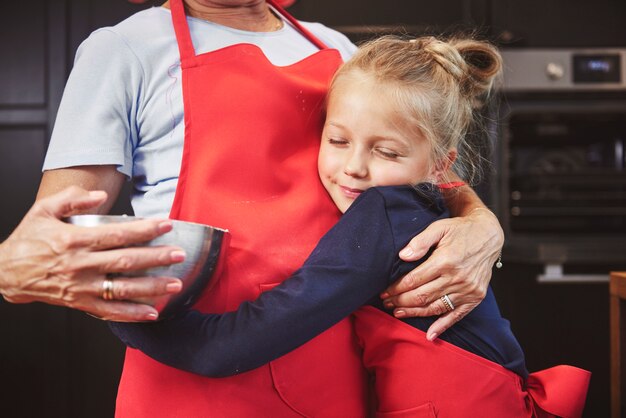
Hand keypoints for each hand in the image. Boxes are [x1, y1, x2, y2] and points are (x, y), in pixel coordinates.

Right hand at [0, 186, 184, 321]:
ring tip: (175, 284)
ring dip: (151, 288)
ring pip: (122, 289)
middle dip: (156, 258)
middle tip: (179, 254)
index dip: (144, 230)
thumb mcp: (44, 210)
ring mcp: (81, 287)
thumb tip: (100, 195)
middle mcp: (81, 265)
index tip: (165, 226)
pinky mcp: (79, 303)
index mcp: (75, 240)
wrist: (6, 272)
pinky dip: (131, 314)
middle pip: (125, 262)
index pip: (117, 234)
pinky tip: (152, 313)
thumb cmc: (28, 240)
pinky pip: (109, 311)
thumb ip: (73, 198)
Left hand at [381, 208, 503, 339]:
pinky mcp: (475, 297)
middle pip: (422, 296)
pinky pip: (456, 315)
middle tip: (387, 303)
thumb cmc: (460, 230)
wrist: (488, 235)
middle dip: (400, 301)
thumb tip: (403, 256)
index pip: (414, 280)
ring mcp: (467, 290)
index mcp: (445, 260)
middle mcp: (457, 278)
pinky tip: (429, 335)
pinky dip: (442, 326)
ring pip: (435, 307)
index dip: (396, 288)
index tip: (385, 291)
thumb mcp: (439, 228)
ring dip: (414, 313)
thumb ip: (420, 241)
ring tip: (398, 313)